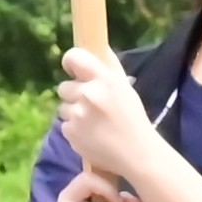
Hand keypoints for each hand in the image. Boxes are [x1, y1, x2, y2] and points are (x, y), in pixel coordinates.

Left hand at [52, 46, 158, 190]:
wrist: (138, 155)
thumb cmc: (134, 120)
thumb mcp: (126, 89)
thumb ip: (110, 68)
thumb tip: (99, 46)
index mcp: (104, 80)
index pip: (73, 57)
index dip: (71, 63)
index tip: (74, 70)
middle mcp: (88, 94)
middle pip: (64, 87)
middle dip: (75, 95)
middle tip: (93, 107)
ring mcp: (77, 114)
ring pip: (63, 107)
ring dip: (74, 113)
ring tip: (94, 124)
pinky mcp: (70, 132)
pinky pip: (64, 125)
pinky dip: (75, 130)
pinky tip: (91, 136)